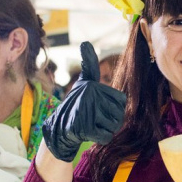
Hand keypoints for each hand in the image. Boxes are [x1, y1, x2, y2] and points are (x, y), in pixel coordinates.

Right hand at [42, 42, 126, 161]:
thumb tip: (85, 43)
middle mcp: (90, 96)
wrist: (58, 127)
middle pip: (119, 114)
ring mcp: (86, 111)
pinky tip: (89, 132)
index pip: (122, 101)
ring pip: (114, 126)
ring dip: (105, 129)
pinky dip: (100, 138)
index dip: (114, 108)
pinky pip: (106, 136)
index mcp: (94, 85)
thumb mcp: (84, 82)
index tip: (100, 106)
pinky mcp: (84, 128)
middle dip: (110, 121)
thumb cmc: (76, 104)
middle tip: (94, 118)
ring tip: (91, 124)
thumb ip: (89, 65)